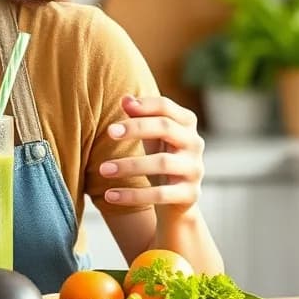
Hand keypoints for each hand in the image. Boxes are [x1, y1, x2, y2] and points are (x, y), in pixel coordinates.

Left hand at [98, 95, 204, 213]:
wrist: (176, 199)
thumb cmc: (160, 157)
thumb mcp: (150, 135)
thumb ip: (139, 116)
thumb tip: (125, 98)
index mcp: (186, 123)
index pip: (166, 106)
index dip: (145, 105)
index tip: (123, 106)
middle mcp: (195, 143)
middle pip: (166, 128)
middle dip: (136, 128)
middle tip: (109, 132)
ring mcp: (194, 169)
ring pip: (163, 163)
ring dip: (130, 165)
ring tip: (103, 170)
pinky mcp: (190, 194)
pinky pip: (160, 195)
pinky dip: (133, 195)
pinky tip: (110, 195)